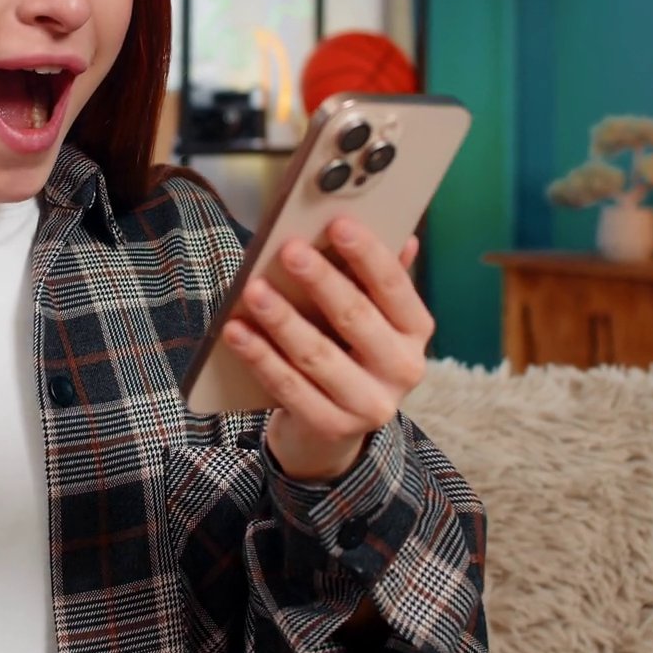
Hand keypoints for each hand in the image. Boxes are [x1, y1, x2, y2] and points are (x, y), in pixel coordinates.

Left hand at [221, 217, 433, 482]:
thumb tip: (398, 232)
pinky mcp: (332, 428)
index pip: (394, 285)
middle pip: (356, 317)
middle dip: (320, 280)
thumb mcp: (369, 317)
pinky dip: (260, 357)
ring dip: (282, 319)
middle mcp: (403, 369)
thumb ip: (374, 278)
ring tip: (253, 290)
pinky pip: (289, 387)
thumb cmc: (348, 352)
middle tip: (289, 250)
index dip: (367, 253)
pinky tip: (236, 332)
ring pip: (318, 355)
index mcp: (416, 330)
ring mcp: (370, 404)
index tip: (338, 223)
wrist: (332, 429)